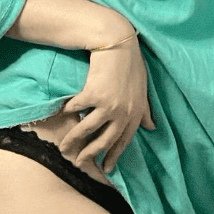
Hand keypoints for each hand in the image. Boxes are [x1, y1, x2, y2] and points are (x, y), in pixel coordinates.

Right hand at [56, 36, 154, 174]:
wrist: (118, 44)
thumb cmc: (131, 66)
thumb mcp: (142, 90)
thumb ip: (145, 110)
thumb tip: (152, 127)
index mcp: (136, 114)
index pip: (124, 141)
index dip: (114, 156)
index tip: (106, 168)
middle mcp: (123, 113)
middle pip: (103, 141)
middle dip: (90, 154)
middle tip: (79, 163)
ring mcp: (107, 106)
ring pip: (86, 129)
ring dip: (73, 140)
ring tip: (63, 148)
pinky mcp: (93, 95)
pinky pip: (76, 108)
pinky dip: (67, 112)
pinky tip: (62, 114)